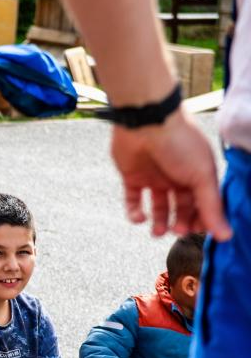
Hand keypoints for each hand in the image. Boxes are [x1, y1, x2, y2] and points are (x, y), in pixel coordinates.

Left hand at [111, 110, 230, 239]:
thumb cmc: (180, 142)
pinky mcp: (132, 177)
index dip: (201, 219)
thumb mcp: (202, 176)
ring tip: (158, 232)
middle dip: (180, 222)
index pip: (203, 203)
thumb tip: (225, 235)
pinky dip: (134, 213)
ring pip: (158, 207)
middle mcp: (178, 176)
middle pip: (182, 207)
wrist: (147, 122)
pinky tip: (139, 218)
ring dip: (158, 222)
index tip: (197, 231)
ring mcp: (155, 177)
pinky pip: (133, 200)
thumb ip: (211, 207)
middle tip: (178, 230)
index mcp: (199, 174)